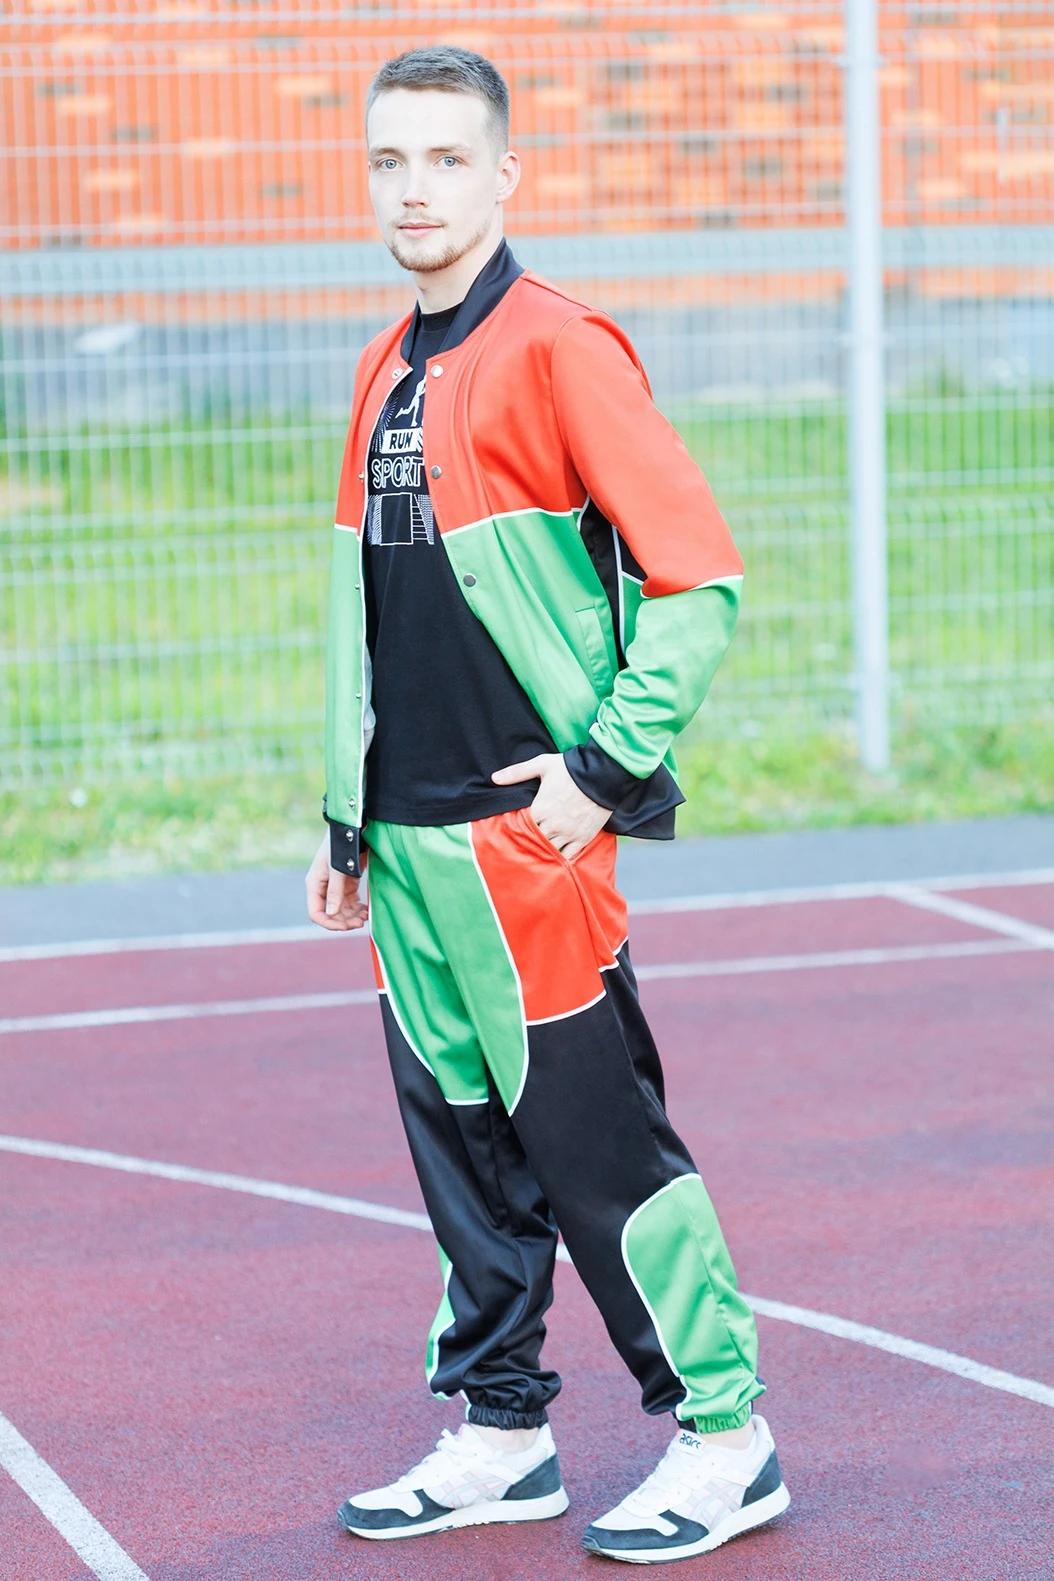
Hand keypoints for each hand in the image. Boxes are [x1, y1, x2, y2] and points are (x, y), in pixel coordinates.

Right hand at [305, 835, 368, 931]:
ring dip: (352, 916)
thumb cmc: (341, 844)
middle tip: (360, 923)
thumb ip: (335, 890)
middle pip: (330, 913)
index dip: (329, 923)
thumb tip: (332, 914)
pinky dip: (357, 908)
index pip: (316, 912)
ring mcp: (335, 886)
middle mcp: (323, 887)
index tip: (345, 926)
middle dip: (343, 921)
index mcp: (315, 884)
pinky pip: (350, 902)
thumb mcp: (337, 867)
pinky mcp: (347, 882)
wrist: (352, 827)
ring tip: (365, 917)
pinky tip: (366, 910)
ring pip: (341, 909)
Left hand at [491, 753, 609, 859]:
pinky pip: (568, 855)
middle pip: (534, 841)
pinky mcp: (583, 838)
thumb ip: (516, 772)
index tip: (513, 830)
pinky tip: (555, 858)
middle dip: (529, 842)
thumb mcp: (542, 765)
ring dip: (544, 851)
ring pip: (550, 851)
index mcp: (540, 809)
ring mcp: (569, 834)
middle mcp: (553, 825)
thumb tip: (494, 778)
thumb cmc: (570, 768)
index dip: (516, 830)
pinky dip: (561, 857)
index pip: (521, 827)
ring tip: (538, 852)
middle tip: (523, 844)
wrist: (602, 774)